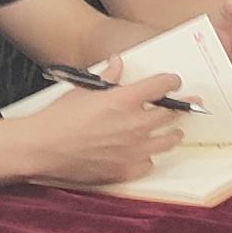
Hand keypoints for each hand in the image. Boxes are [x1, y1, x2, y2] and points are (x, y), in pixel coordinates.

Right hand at [21, 85, 192, 185]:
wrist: (41, 148)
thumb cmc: (58, 117)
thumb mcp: (83, 89)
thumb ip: (107, 76)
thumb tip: (118, 62)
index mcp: (124, 100)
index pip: (162, 85)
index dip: (171, 81)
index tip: (174, 82)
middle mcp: (134, 125)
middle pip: (172, 114)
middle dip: (182, 107)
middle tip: (190, 104)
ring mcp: (132, 150)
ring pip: (168, 141)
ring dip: (173, 134)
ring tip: (176, 132)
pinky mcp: (125, 170)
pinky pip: (149, 164)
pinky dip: (149, 158)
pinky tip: (147, 154)